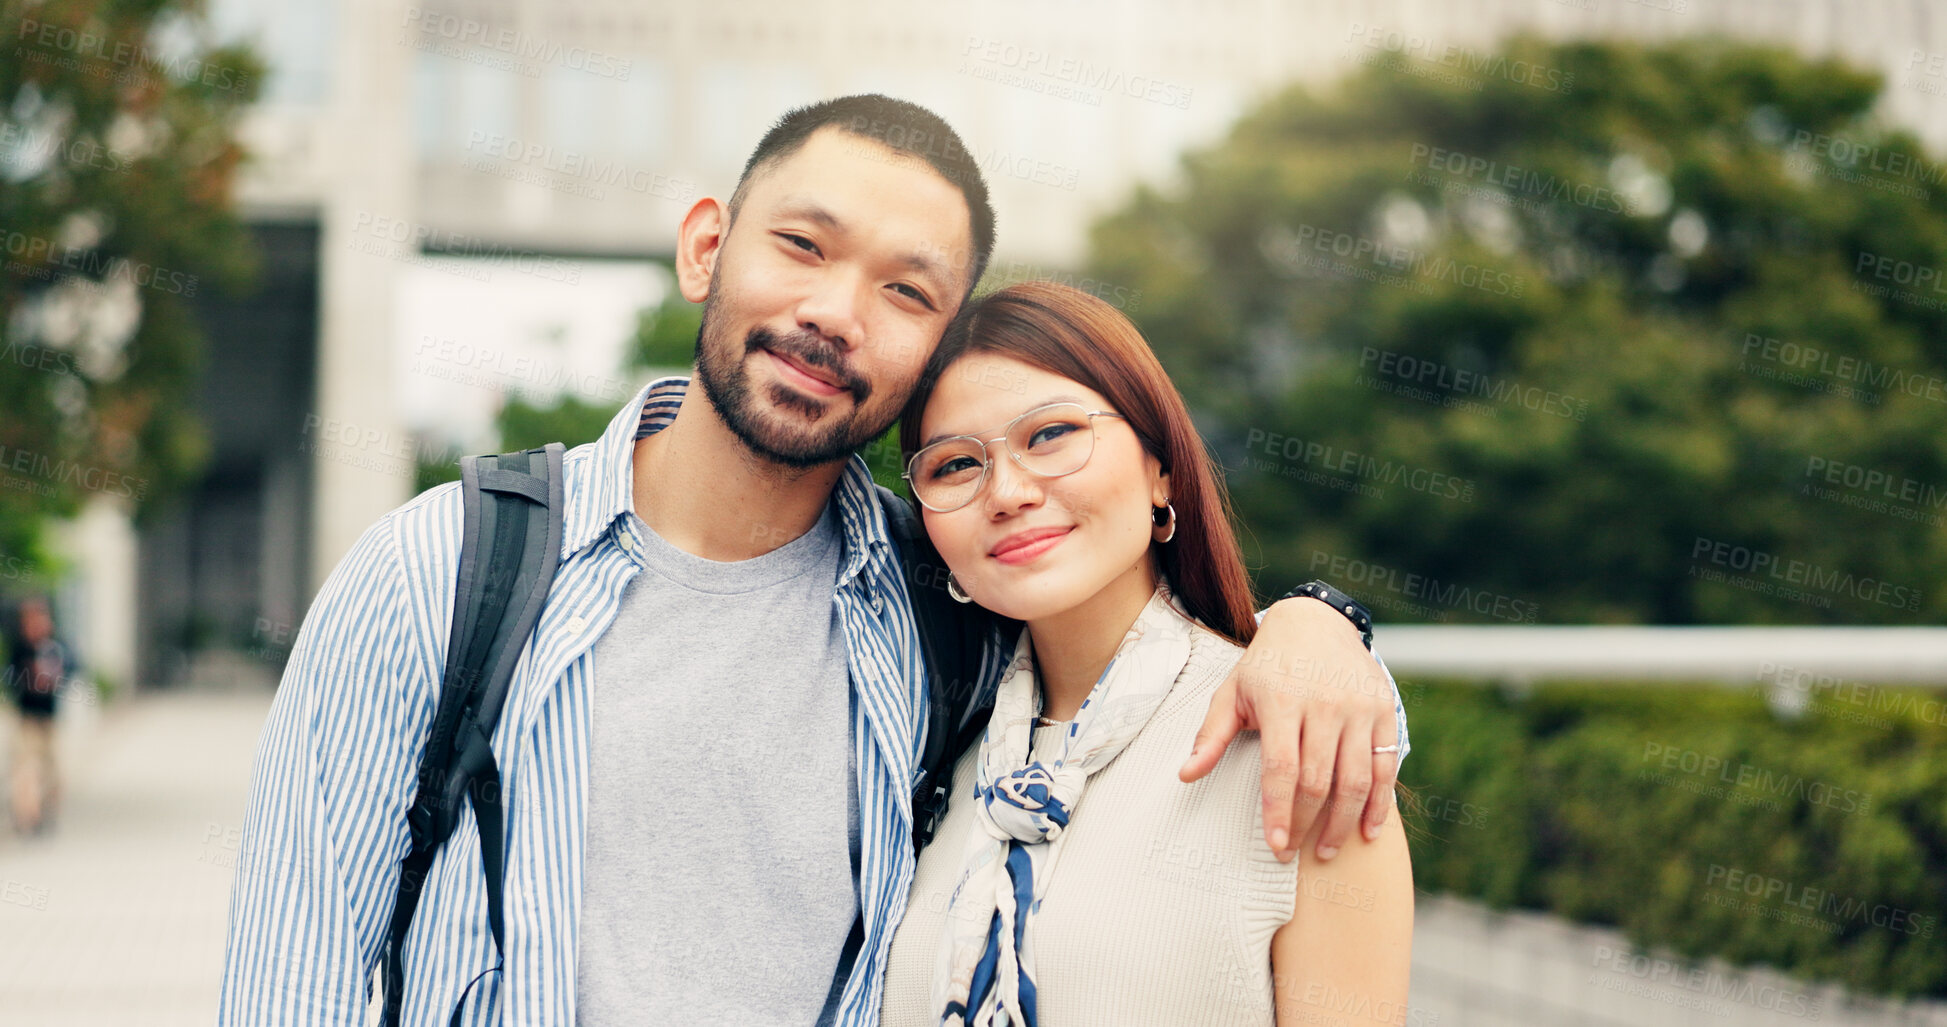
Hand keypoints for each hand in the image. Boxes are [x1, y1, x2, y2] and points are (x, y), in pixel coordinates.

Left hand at [1179, 597, 1398, 861]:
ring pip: (1355, 780)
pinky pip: (1386, 766)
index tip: (1276, 847)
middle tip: (1294, 852)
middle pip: (1319, 780)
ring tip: (1327, 851)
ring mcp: (1358, 707)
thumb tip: (1186, 775)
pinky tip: (1367, 830)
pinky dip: (1378, 804)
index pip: (1281, 768)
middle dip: (1306, 825)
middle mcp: (1324, 703)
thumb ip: (1211, 735)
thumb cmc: (1266, 665)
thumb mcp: (1232, 692)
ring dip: (1343, 823)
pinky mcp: (1384, 710)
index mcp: (1281, 700)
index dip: (1278, 813)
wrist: (1315, 623)